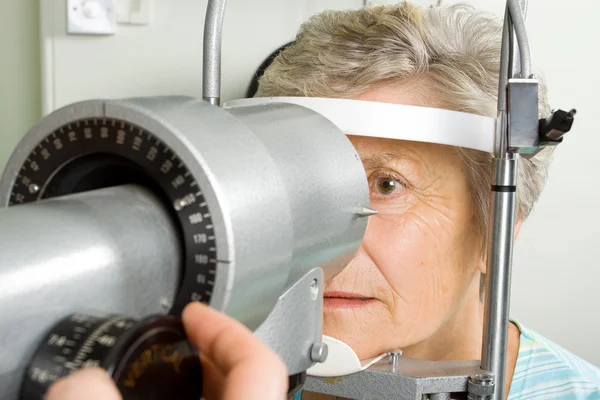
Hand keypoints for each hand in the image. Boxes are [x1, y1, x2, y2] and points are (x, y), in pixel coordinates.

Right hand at [45, 302, 287, 399]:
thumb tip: (79, 384)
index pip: (258, 358)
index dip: (225, 325)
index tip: (195, 312)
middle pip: (252, 371)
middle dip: (212, 346)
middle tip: (180, 336)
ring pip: (240, 394)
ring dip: (206, 377)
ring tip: (170, 369)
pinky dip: (204, 399)